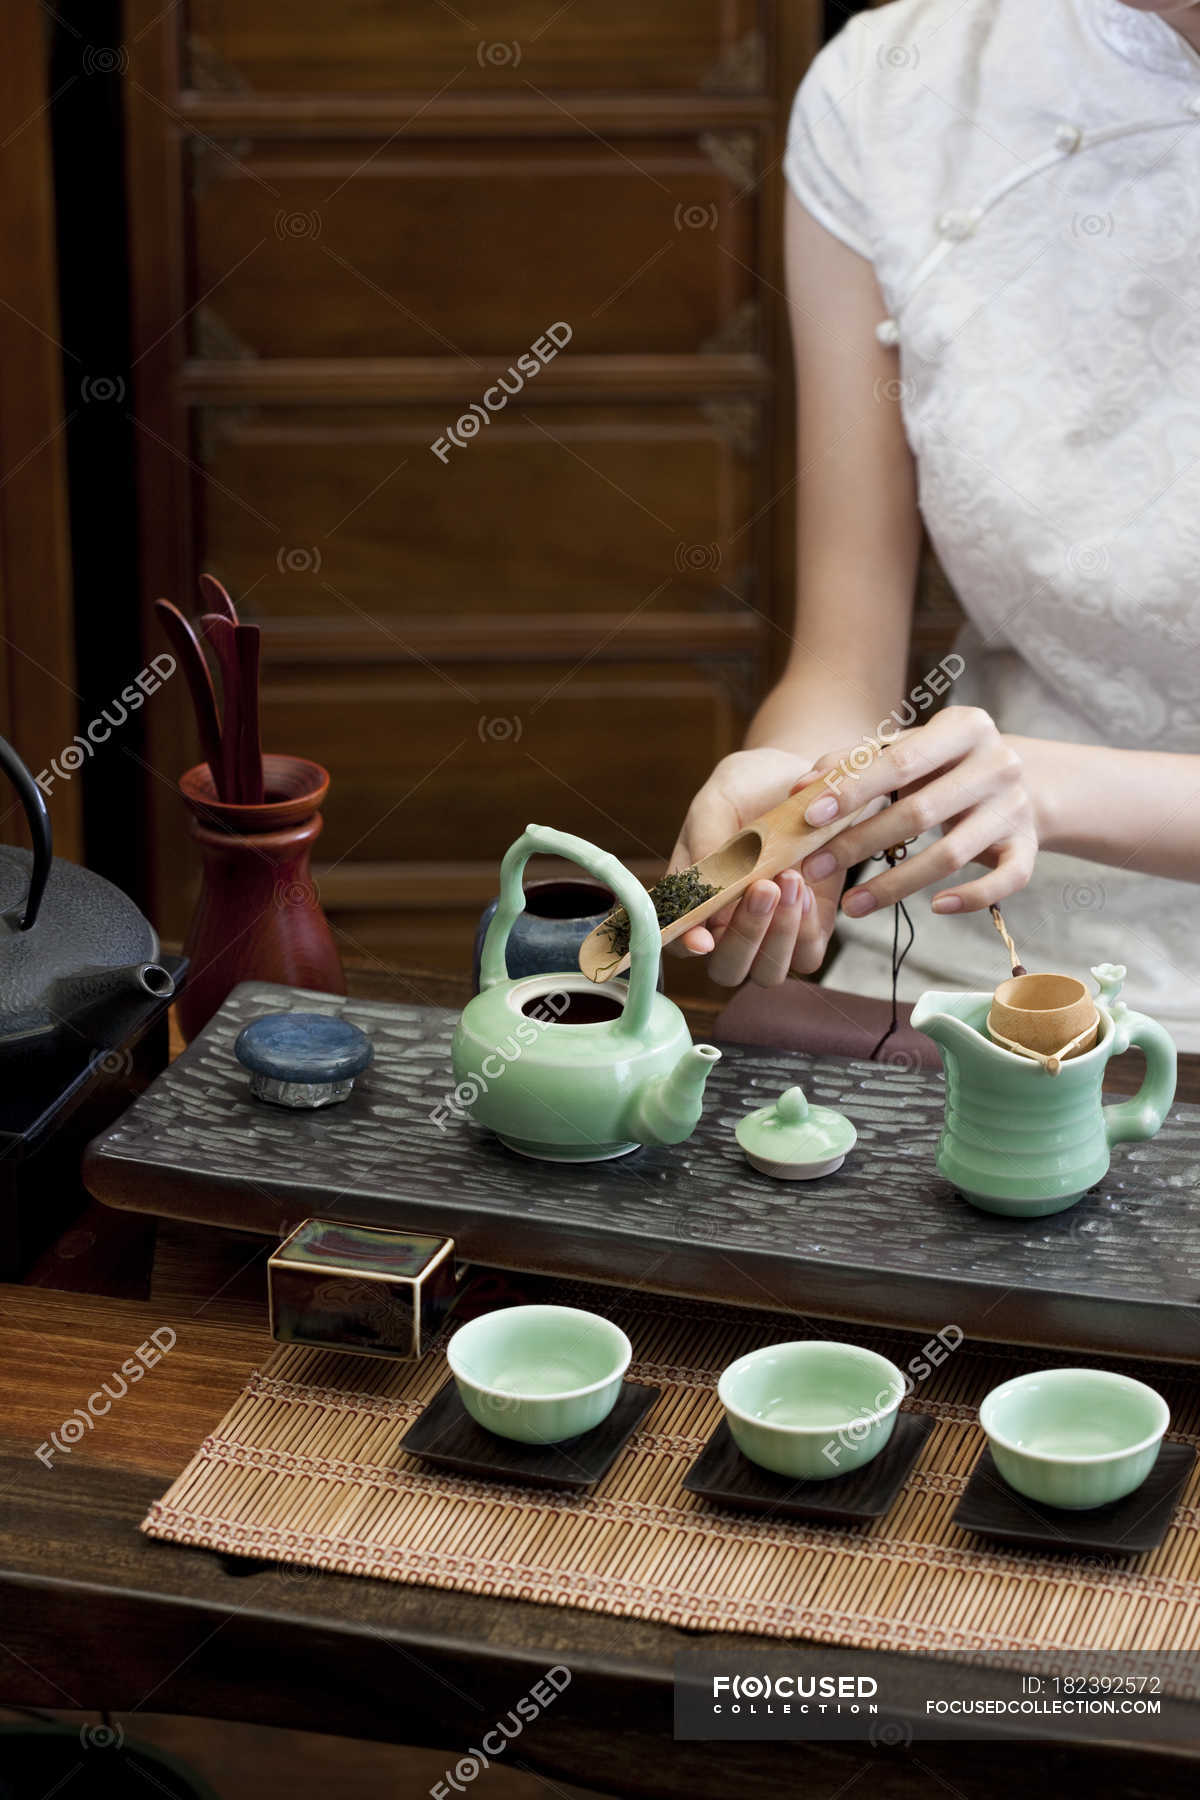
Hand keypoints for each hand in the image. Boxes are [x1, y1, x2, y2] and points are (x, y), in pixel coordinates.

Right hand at [666, 748, 844, 985]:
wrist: (795, 774)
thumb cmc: (744, 791)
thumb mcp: (717, 805)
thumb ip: (706, 845)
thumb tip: (702, 893)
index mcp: (692, 903)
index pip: (678, 943)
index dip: (686, 947)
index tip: (702, 939)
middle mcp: (727, 929)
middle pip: (726, 969)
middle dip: (744, 936)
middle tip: (762, 886)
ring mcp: (769, 935)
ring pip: (768, 972)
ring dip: (779, 934)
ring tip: (790, 877)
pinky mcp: (809, 930)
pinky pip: (808, 955)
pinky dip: (807, 930)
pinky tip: (806, 889)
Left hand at [797, 707, 1038, 918]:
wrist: (1021, 781)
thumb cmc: (944, 765)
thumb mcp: (906, 750)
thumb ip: (853, 763)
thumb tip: (800, 788)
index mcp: (965, 727)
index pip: (900, 761)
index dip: (853, 791)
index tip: (810, 818)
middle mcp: (999, 764)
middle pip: (920, 812)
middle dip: (860, 844)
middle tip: (815, 869)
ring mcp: (1016, 807)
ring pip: (951, 854)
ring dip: (895, 884)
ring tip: (851, 906)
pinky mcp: (1029, 847)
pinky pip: (1003, 882)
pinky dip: (969, 898)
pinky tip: (934, 907)